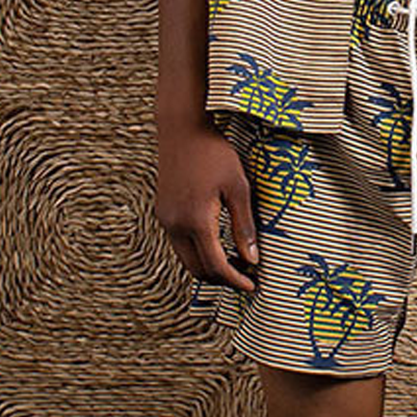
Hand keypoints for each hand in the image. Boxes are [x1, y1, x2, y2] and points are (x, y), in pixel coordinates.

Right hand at [155, 113, 259, 292]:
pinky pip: (180, 244)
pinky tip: (216, 244)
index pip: (216, 265)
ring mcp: (166, 219)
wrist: (182, 129)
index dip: (235, 280)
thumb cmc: (215, 154)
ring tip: (235, 263)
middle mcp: (176, 225)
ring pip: (186, 259)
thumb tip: (252, 260)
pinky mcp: (163, 213)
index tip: (253, 286)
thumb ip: (244, 224)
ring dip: (209, 267)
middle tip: (246, 277)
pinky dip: (198, 252)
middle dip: (222, 279)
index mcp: (196, 220)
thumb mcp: (238, 186)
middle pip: (198, 269)